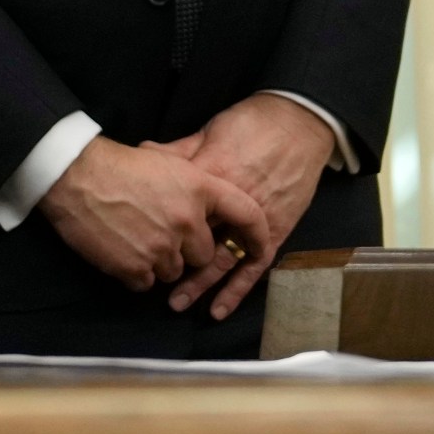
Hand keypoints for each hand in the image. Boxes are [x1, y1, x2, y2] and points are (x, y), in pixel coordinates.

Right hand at [38, 137, 270, 299]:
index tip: (256, 246)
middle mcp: (188, 222)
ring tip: (135, 238)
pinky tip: (121, 250)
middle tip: (162, 233)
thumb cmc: (118, 163)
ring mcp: (162, 248)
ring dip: (159, 262)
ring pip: (174, 272)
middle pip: (205, 255)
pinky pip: (146, 283)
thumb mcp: (165, 160)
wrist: (74, 175)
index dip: (256, 235)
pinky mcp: (135, 268)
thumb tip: (211, 203)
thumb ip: (195, 183)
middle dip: (187, 250)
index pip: (247, 214)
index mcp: (200, 190)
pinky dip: (135, 272)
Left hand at [149, 93, 337, 317]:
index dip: (156, 223)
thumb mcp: (209, 132)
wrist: (299, 123)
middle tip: (147, 277)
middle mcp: (232, 204)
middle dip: (171, 261)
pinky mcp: (276, 230)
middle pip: (196, 238)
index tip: (134, 236)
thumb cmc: (250, 123)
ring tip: (177, 303)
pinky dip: (236, 290)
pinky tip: (218, 309)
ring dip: (199, 284)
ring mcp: (256, 220)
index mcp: (212, 177)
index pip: (178, 206)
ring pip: (221, 259)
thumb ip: (179, 151)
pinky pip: (254, 266)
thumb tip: (145, 152)